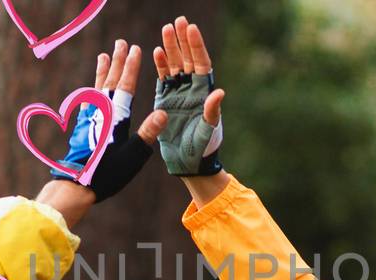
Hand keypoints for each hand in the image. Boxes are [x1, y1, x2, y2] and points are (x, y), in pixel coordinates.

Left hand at [50, 39, 167, 203]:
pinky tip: (94, 88)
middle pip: (110, 81)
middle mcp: (101, 113)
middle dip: (116, 61)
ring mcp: (90, 119)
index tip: (135, 49)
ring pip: (97, 88)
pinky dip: (93, 88)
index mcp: (115, 118)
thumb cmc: (107, 173)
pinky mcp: (83, 127)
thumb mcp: (133, 155)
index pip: (125, 87)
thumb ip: (148, 133)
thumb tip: (164, 113)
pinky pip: (89, 100)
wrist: (76, 185)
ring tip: (104, 55)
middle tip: (120, 42)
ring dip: (102, 71)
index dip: (131, 67)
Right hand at [149, 17, 225, 176]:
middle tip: (179, 21)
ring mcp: (178, 93)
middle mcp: (192, 89)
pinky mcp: (165, 100)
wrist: (187, 162)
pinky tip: (156, 52)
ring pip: (175, 65)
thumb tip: (219, 92)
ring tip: (166, 29)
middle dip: (183, 40)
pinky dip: (160, 66)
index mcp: (204, 92)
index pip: (201, 63)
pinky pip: (163, 79)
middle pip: (188, 59)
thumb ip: (212, 111)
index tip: (191, 29)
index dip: (196, 46)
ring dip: (170, 48)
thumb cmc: (203, 148)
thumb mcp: (209, 130)